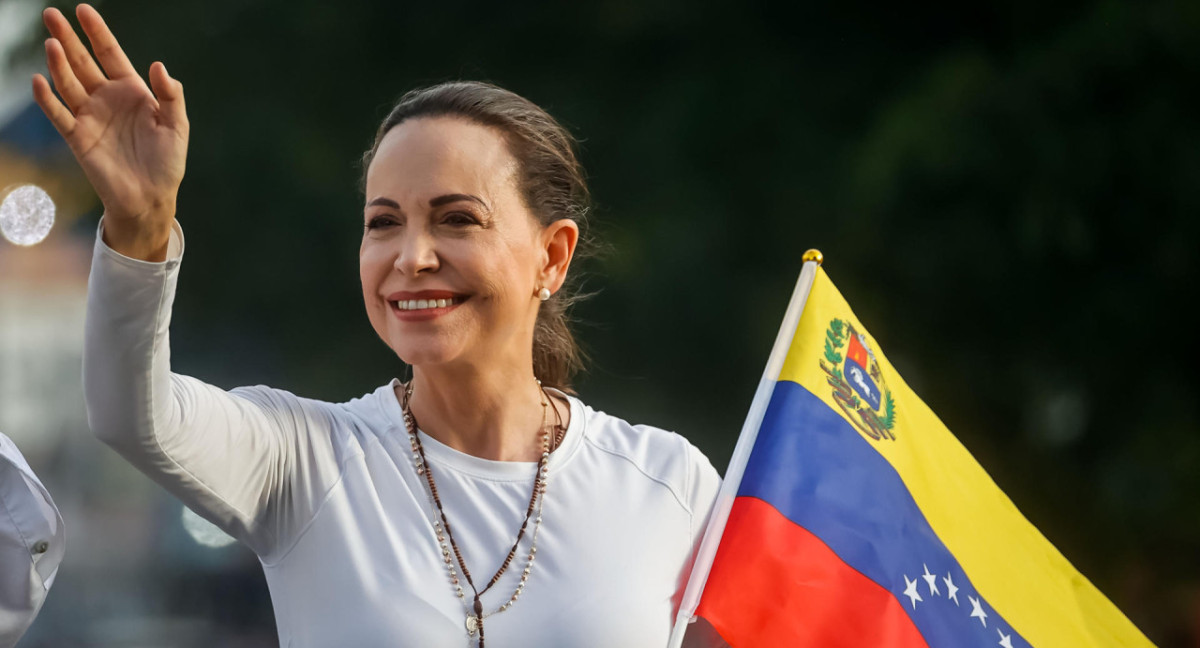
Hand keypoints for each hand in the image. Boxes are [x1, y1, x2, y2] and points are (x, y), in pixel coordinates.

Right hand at [32, 4, 187, 261]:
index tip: (83, 10)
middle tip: (51, 14)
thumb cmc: (166, 162)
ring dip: (59, 64)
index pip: (110, 54)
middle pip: (83, 62)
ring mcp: (90, 116)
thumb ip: (171, 96)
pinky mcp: (77, 137)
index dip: (97, 32)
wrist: (151, 197)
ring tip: (52, 44)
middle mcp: (106, 99)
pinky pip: (59, 114)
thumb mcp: (177, 126)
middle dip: (68, 38)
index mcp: (131, 91)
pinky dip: (48, 98)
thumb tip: (159, 66)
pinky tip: (40, 80)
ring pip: (69, 83)